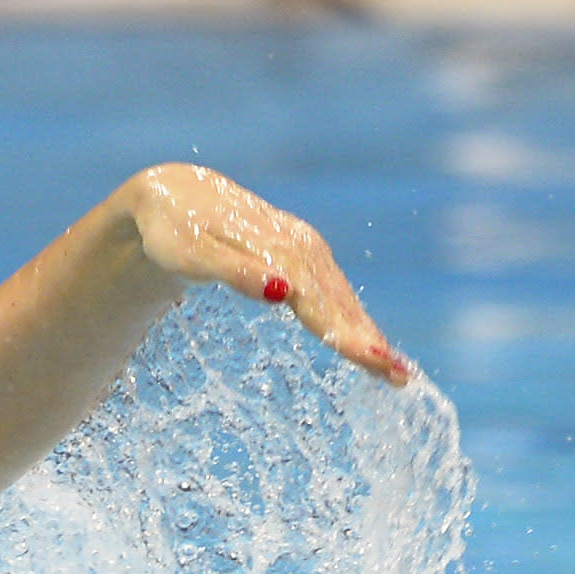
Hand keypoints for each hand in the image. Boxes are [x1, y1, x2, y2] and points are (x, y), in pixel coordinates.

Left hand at [122, 164, 413, 382]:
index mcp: (278, 248)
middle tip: (400, 378)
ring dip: (368, 332)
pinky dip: (353, 317)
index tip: (375, 360)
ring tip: (395, 371)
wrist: (175, 195)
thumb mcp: (192, 255)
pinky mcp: (302, 252)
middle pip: (338, 301)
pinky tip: (367, 340)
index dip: (346, 332)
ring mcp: (305, 247)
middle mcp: (300, 246)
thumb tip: (281, 294)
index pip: (318, 300)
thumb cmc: (174, 232)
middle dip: (369, 340)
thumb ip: (236, 272)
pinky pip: (334, 290)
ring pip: (341, 296)